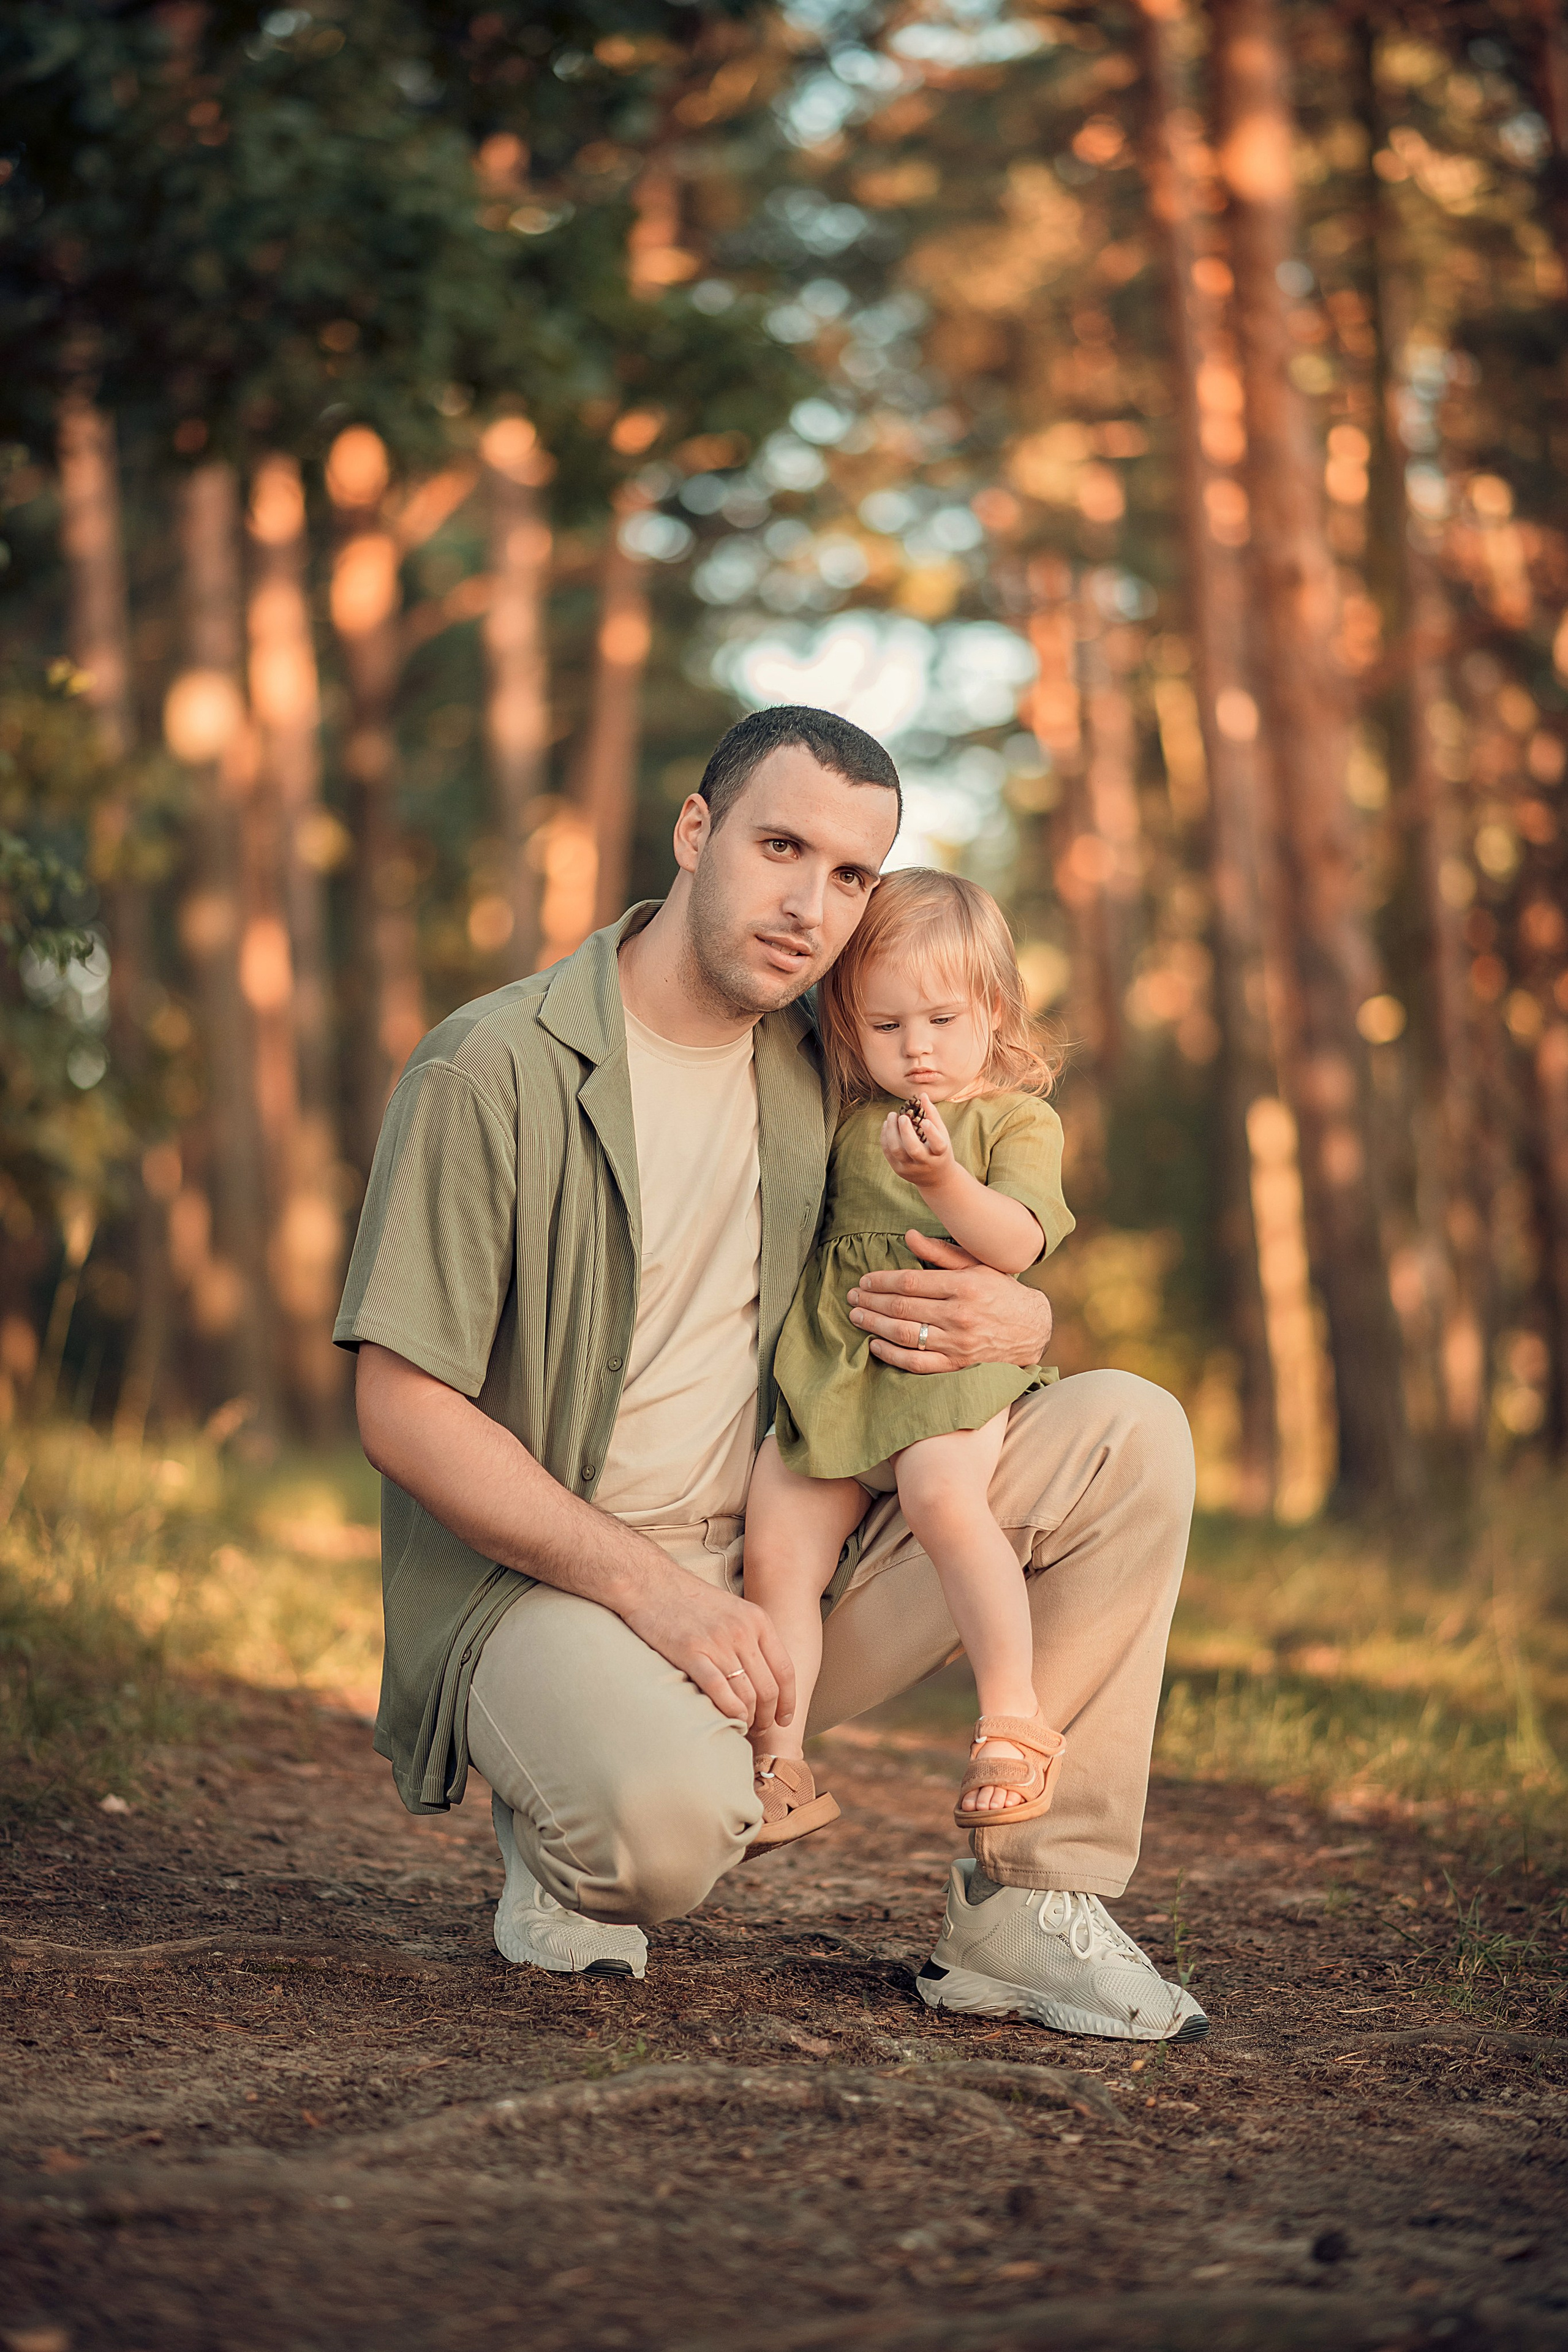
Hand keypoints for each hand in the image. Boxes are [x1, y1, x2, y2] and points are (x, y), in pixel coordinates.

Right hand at [618, 1560, 796, 1732]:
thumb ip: (752, 1636)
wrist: (650, 1582)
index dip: (788, 1701)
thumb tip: (765, 1673)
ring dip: (749, 1718)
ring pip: (747, 1693)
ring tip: (744, 1727)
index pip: (785, 1670)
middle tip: (761, 1729)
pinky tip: (731, 1721)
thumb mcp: (733, 1609)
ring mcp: (717, 1642)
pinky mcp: (691, 1652)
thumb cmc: (690, 1600)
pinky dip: (730, 1711)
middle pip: (768, 1687)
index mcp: (757, 1620)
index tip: (784, 1719)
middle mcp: (742, 1631)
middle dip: (768, 1716)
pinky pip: (719, 1690)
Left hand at [847, 1231, 1053, 1372]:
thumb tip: (908, 1236)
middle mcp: (959, 1315)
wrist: (1030, 1328)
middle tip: (851, 1298)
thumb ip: (940, 1252)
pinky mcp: (957, 1364)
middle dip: (871, 1302)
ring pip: (904, 1335)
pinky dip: (892, 1355)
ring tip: (857, 1318)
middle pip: (902, 1308)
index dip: (881, 1282)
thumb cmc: (999, 1291)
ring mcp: (958, 1343)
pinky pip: (917, 1363)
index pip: (910, 1282)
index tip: (864, 1281)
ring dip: (874, 1326)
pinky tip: (876, 1344)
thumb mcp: (976, 1264)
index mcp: (963, 1286)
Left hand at [879, 1095, 952, 1191]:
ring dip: (891, 1131)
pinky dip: (885, 1137)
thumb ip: (933, 1115)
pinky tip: (886, 1125)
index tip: (924, 1121)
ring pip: (896, 1151)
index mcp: (940, 1154)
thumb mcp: (943, 1135)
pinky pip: (888, 1152)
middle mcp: (925, 1163)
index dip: (931, 1133)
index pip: (937, 1145)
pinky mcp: (898, 1169)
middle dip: (905, 1131)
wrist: (936, 1179)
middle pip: (913, 1149)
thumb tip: (922, 1094)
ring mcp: (910, 1168)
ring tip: (891, 1115)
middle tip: (902, 1116)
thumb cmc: (940, 1151)